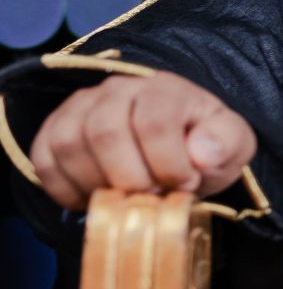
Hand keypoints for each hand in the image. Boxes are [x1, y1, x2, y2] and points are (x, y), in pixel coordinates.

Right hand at [30, 72, 256, 211]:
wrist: (175, 143)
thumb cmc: (203, 144)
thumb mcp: (232, 143)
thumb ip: (226, 142)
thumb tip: (201, 152)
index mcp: (164, 89)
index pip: (153, 122)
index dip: (169, 165)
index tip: (186, 185)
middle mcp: (116, 90)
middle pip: (105, 132)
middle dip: (132, 179)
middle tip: (154, 196)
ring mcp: (81, 107)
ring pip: (69, 144)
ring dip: (98, 185)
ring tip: (127, 199)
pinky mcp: (55, 129)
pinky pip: (44, 159)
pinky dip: (65, 190)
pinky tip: (96, 199)